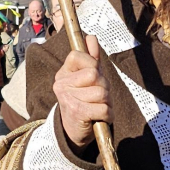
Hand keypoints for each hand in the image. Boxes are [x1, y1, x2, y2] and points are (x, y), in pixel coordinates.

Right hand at [53, 35, 110, 149]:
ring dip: (106, 103)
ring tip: (98, 107)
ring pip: (101, 92)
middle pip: (94, 75)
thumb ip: (90, 58)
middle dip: (103, 86)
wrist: (73, 131)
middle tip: (98, 97)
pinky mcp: (76, 112)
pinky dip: (107, 115)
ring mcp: (67, 98)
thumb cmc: (84, 101)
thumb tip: (90, 37)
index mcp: (63, 73)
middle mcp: (61, 84)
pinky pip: (103, 108)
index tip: (91, 79)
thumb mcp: (87, 79)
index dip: (93, 66)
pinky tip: (100, 117)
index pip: (81, 56)